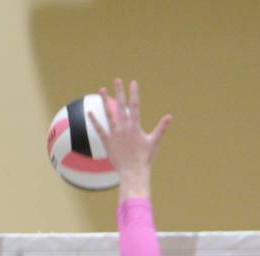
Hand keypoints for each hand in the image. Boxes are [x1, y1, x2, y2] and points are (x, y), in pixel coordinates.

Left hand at [87, 79, 171, 199]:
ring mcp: (115, 134)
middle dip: (119, 92)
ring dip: (105, 101)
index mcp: (136, 126)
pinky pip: (99, 129)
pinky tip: (89, 112)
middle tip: (117, 80)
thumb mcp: (154, 142)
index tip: (133, 83)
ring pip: (109, 114)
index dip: (134, 93)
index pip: (135, 106)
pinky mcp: (107, 142)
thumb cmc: (145, 158)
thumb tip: (170, 116)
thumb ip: (161, 128)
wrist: (133, 171)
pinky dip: (94, 121)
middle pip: (121, 105)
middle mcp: (125, 127)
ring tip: (101, 89)